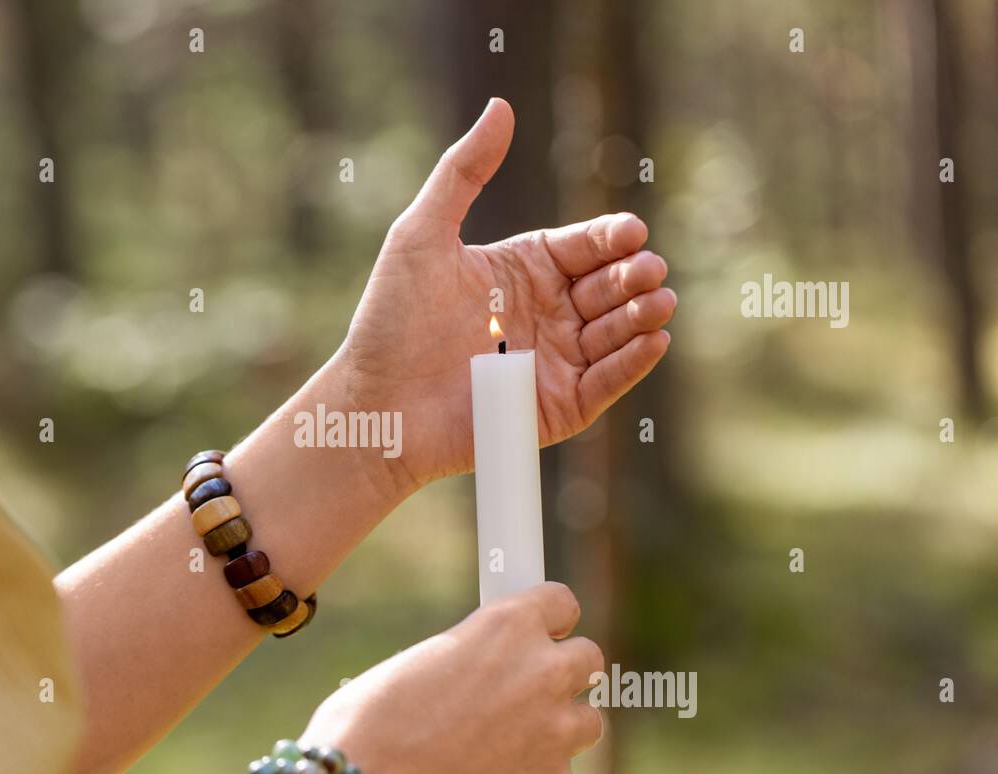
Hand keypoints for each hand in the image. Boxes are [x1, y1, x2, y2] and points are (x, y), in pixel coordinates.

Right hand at [300, 582, 604, 773]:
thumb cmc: (369, 722)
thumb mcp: (421, 661)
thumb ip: (469, 658)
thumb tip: (482, 673)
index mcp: (506, 626)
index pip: (561, 602)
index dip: (549, 619)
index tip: (543, 631)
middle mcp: (542, 672)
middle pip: (589, 660)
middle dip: (562, 673)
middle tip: (526, 691)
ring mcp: (554, 733)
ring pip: (586, 723)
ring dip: (557, 729)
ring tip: (505, 745)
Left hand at [335, 97, 676, 488]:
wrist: (376, 402)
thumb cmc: (391, 320)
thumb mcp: (422, 234)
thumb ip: (463, 171)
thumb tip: (501, 105)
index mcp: (523, 270)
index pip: (585, 246)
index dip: (611, 238)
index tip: (629, 232)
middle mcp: (547, 313)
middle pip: (608, 287)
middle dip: (633, 277)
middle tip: (647, 270)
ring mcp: (556, 361)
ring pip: (615, 332)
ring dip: (641, 316)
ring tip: (656, 301)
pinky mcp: (559, 407)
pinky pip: (606, 382)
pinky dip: (632, 362)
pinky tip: (652, 340)